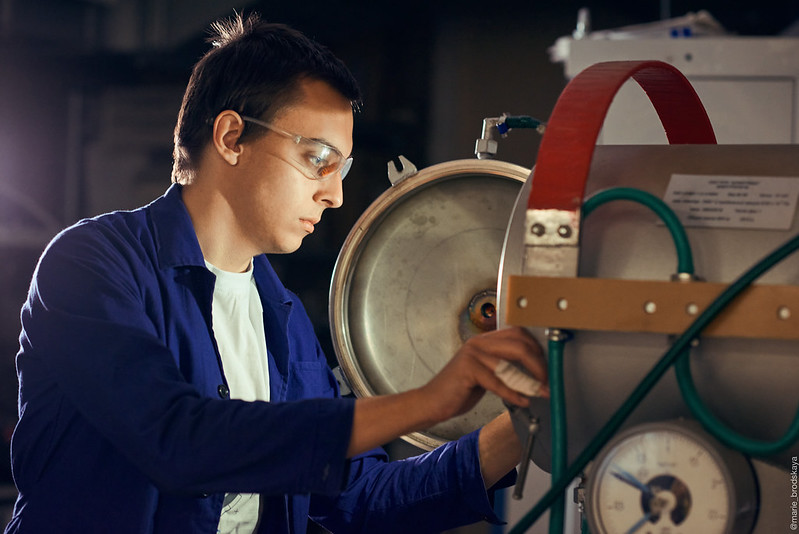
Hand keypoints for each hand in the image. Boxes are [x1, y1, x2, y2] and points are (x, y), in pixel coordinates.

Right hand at [418, 326, 547, 424]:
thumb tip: (532, 372)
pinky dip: (513, 393)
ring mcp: (472, 355)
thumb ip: (503, 368)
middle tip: (547, 380)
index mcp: (484, 341)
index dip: (536, 348)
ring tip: (539, 393)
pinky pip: (497, 381)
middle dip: (538, 364)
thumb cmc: (458, 389)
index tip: (547, 365)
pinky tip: (522, 401)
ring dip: (529, 382)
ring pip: (510, 365)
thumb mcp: (485, 373)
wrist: (431, 402)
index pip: (517, 333)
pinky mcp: (467, 369)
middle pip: (518, 345)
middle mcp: (478, 343)